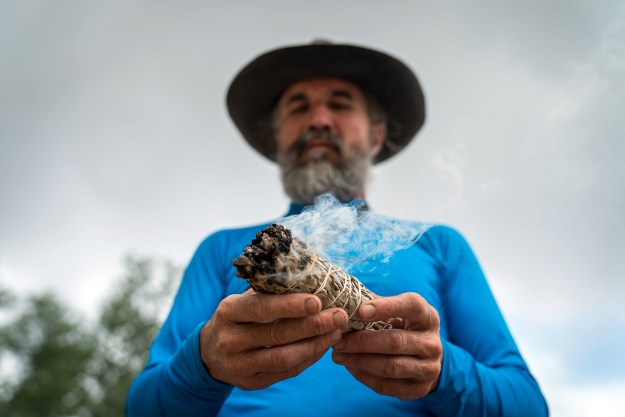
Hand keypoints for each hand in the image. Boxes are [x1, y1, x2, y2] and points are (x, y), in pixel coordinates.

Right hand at [200, 289, 347, 389]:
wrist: (210, 353)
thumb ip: (269, 291)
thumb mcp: (242, 300)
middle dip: (313, 325)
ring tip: (336, 332)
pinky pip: (286, 372)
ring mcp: (239, 365)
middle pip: (276, 334)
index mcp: (228, 312)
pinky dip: (308, 358)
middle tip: (338, 315)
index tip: (317, 301)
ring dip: (315, 345)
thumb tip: (308, 276)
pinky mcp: (252, 382)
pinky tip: (323, 345)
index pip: (260, 308)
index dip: (289, 305)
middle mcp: (230, 340)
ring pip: (284, 358)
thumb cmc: (237, 318)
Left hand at [331, 292, 441, 399]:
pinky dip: (364, 376)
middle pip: (396, 342)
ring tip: (339, 355)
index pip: (411, 306)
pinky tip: (350, 367)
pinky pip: (387, 385)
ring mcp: (429, 368)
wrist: (426, 358)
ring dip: (360, 361)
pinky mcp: (419, 389)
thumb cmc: (403, 327)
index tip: (361, 310)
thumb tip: (346, 298)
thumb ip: (376, 304)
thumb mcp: (398, 312)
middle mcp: (432, 343)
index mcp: (428, 316)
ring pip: (391, 367)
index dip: (386, 306)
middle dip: (362, 342)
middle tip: (339, 340)